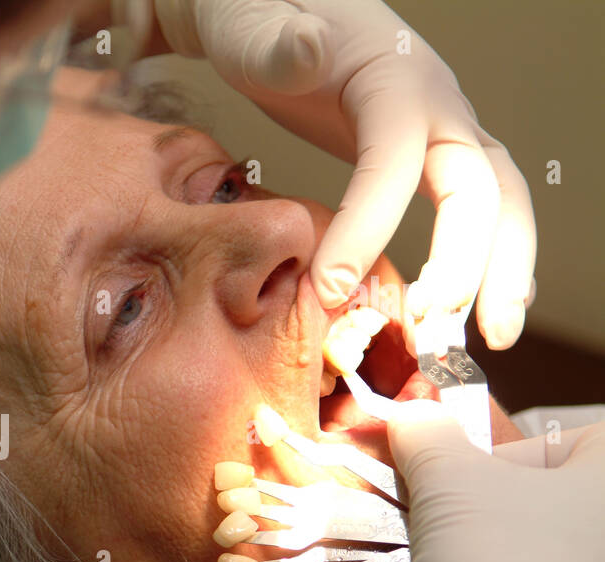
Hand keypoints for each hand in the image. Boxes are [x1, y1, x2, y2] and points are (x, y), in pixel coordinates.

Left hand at [153, 0, 536, 348]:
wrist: (266, 11)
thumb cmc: (251, 19)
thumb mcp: (249, 23)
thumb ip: (273, 44)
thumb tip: (306, 48)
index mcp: (390, 75)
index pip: (395, 157)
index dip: (369, 225)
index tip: (329, 288)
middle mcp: (432, 103)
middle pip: (480, 183)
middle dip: (470, 259)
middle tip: (435, 327)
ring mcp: (437, 131)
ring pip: (496, 201)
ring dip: (501, 269)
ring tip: (488, 338)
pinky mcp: (425, 157)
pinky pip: (474, 210)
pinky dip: (485, 260)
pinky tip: (473, 312)